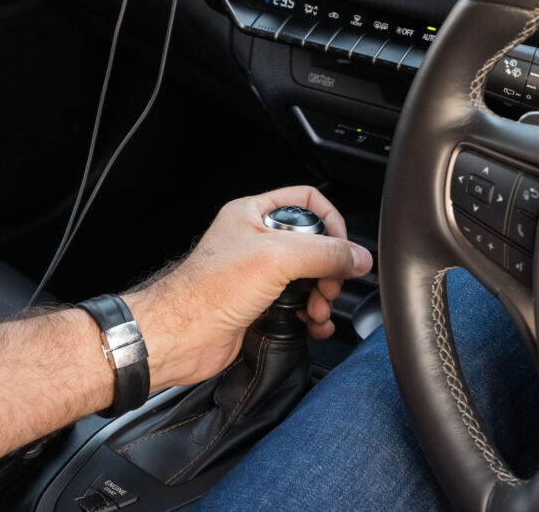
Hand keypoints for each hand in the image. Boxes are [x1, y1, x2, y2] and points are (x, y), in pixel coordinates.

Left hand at [124, 186, 372, 390]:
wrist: (180, 338)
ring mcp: (258, 275)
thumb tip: (358, 257)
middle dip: (329, 269)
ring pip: (309, 278)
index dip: (331, 221)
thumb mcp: (276, 258)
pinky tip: (314, 324)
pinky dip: (312, 315)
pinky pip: (299, 305)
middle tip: (329, 286)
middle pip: (314, 244)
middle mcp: (256, 242)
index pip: (307, 201)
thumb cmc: (206, 292)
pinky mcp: (260, 305)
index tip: (342, 246)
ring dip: (322, 296)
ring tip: (318, 310)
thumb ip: (325, 253)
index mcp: (254, 214)